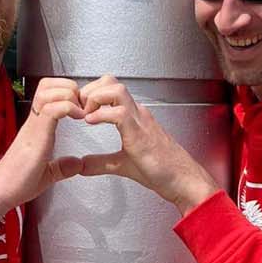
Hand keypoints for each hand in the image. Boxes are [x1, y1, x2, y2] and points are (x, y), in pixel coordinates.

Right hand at [0, 77, 83, 213]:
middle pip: (47, 84)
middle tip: (83, 104)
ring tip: (81, 110)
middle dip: (69, 86)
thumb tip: (77, 164)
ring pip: (49, 91)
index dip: (67, 91)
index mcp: (37, 127)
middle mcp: (34, 121)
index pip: (49, 93)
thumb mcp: (47, 174)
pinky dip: (69, 107)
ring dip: (69, 94)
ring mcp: (34, 126)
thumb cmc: (18, 184)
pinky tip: (78, 118)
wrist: (0, 192)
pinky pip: (52, 108)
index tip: (82, 107)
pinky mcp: (36, 134)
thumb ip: (62, 167)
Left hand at [77, 75, 218, 214]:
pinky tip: (91, 123)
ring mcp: (140, 120)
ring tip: (86, 114)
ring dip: (95, 98)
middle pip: (110, 82)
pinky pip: (119, 113)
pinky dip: (101, 114)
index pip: (109, 88)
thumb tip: (82, 165)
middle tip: (79, 109)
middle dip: (89, 90)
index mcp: (133, 117)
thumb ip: (101, 162)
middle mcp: (137, 113)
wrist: (182, 180)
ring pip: (115, 90)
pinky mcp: (140, 133)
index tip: (78, 109)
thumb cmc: (161, 170)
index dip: (90, 94)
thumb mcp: (121, 164)